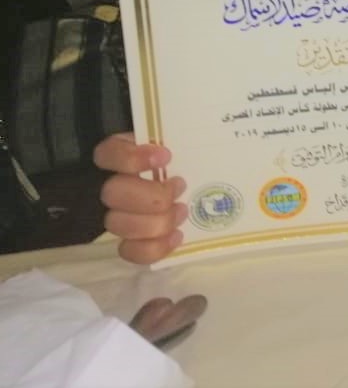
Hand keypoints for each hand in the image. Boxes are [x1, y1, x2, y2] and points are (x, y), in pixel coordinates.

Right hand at [94, 133, 187, 263]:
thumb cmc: (190, 158)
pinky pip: (129, 251)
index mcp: (125, 154)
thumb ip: (181, 140)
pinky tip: (177, 236)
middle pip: (112, 193)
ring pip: (118, 223)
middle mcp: (116, 183)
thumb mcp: (186, 143)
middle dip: (151, 196)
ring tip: (182, 211)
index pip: (107, 153)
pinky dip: (154, 247)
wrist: (197, 185)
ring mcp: (119, 213)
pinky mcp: (130, 240)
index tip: (166, 156)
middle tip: (180, 187)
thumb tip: (193, 140)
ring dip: (155, 222)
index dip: (131, 157)